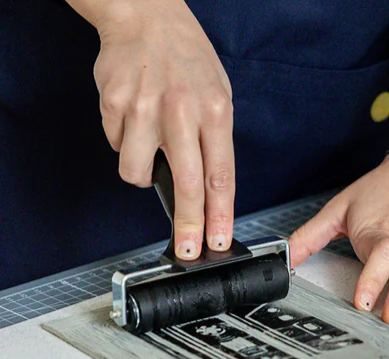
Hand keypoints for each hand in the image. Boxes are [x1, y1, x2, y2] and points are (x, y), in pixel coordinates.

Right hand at [92, 0, 234, 258]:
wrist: (146, 17)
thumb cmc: (188, 58)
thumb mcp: (219, 94)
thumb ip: (214, 139)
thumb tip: (207, 189)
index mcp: (214, 111)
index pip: (221, 176)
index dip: (220, 215)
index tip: (218, 241)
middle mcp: (181, 113)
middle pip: (186, 184)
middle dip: (188, 225)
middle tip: (187, 250)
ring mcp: (143, 110)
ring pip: (137, 172)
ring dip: (142, 173)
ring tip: (150, 147)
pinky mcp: (113, 106)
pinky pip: (117, 145)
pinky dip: (126, 141)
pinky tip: (135, 116)